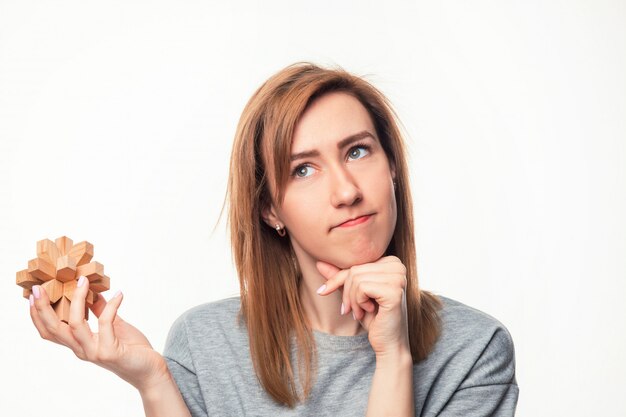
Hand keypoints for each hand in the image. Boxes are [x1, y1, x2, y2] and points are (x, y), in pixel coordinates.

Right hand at [29, 276, 169, 392]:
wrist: (150, 371)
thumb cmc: (132, 350)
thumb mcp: (114, 326)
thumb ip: (101, 312)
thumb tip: (93, 292)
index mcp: (79, 344)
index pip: (49, 331)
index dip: (37, 314)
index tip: (34, 294)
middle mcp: (82, 350)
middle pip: (53, 329)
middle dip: (43, 308)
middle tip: (39, 288)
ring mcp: (94, 352)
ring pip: (75, 324)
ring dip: (76, 300)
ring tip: (82, 281)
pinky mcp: (110, 352)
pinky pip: (105, 323)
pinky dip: (111, 306)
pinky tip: (120, 295)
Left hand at [316, 256, 409, 356]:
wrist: (388, 343)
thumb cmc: (373, 318)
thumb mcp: (354, 294)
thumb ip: (340, 277)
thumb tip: (319, 263)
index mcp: (391, 262)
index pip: (355, 263)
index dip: (338, 279)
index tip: (323, 292)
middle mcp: (397, 266)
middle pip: (354, 270)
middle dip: (346, 293)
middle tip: (350, 310)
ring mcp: (398, 278)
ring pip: (356, 278)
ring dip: (352, 300)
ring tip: (360, 312)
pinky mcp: (394, 291)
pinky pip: (362, 287)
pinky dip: (358, 302)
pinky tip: (369, 311)